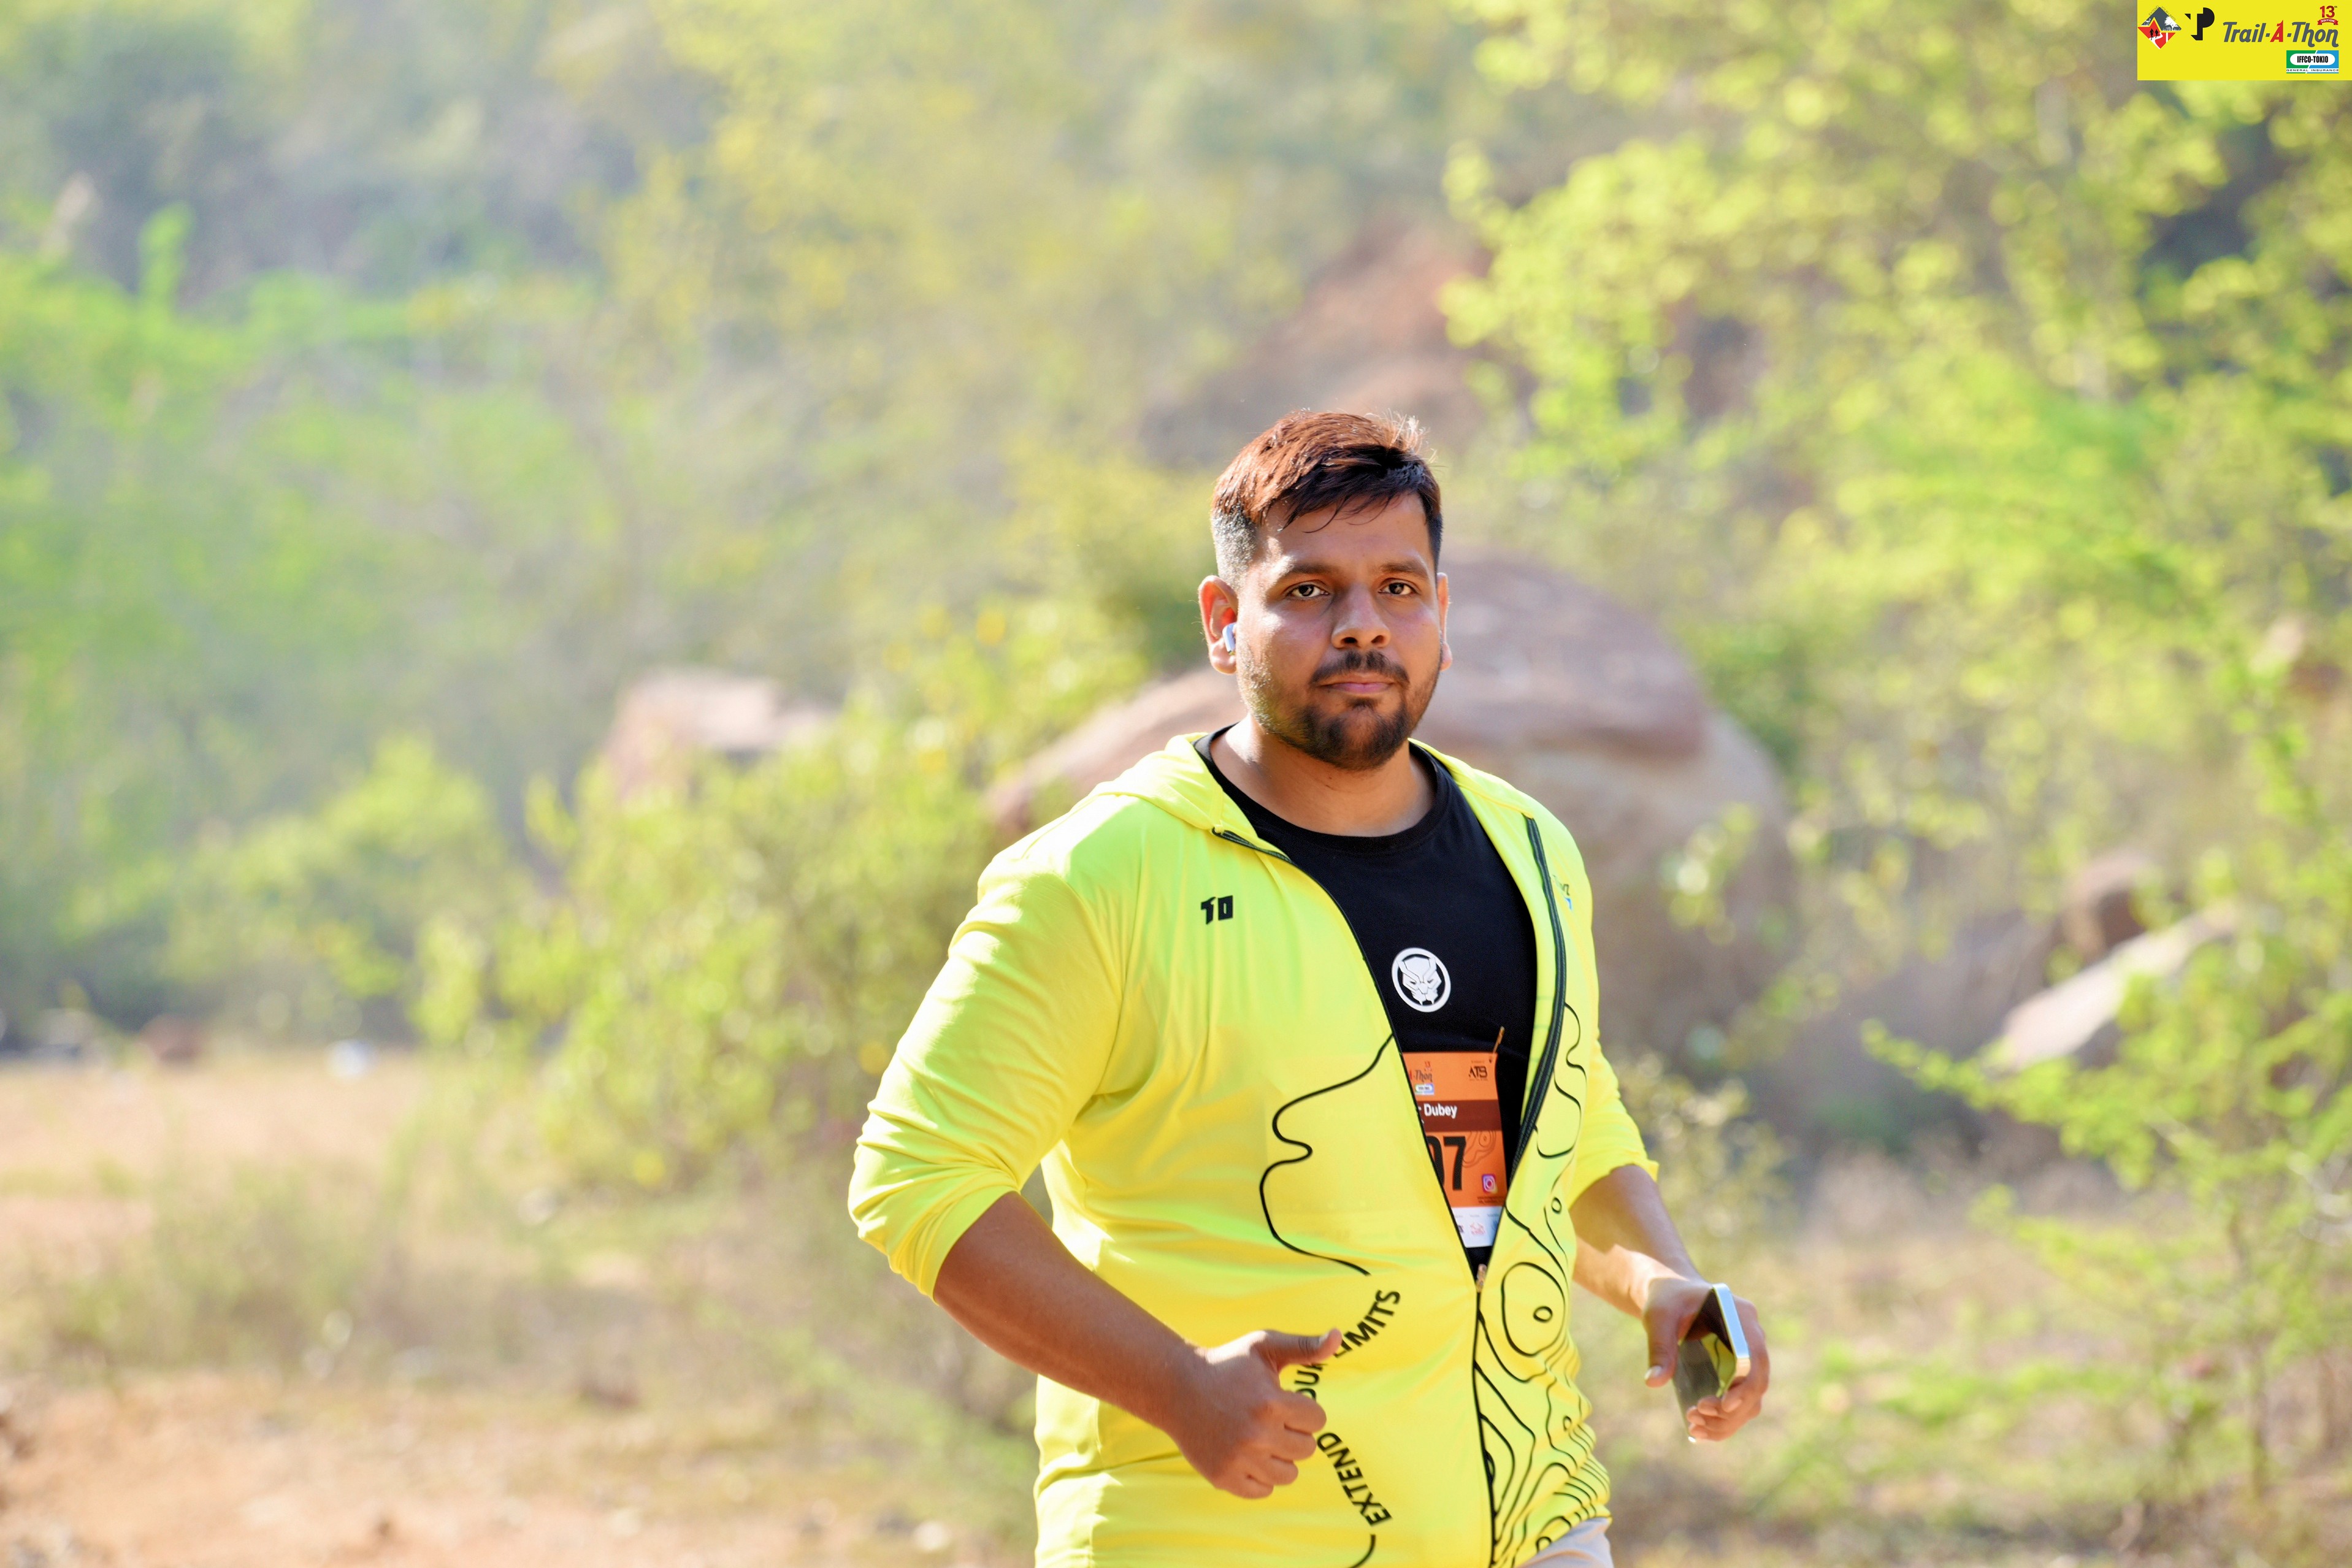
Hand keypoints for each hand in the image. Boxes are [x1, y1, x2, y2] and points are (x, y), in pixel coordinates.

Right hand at [1164, 1328, 1341, 1497]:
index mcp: (1270, 1402)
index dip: (1304, 1409)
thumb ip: (1305, 1346)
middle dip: (1294, 1432)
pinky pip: (1263, 1490)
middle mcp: (1256, 1434)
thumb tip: (1339, 1337)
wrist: (1176, 1386)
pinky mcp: (1223, 1477)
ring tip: (1261, 1437)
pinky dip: (1260, 1476)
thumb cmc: (1228, 1363)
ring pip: (1289, 1474)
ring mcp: (1238, 1459)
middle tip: (1271, 1419)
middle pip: (1306, 1449)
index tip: (1284, 1400)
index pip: (1318, 1420)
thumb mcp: (1265, 1346)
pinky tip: (1247, 1453)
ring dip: (1280, 1456)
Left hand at [1641, 1277, 1769, 1441]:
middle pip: (1756, 1386)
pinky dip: (1722, 1422)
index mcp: (1741, 1318)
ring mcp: (1748, 1358)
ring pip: (1750, 1402)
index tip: (1722, 1406)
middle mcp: (1752, 1339)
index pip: (1756, 1359)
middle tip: (1695, 1414)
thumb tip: (1654, 1382)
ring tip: (1693, 1426)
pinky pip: (1738, 1405)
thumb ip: (1659, 1346)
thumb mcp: (1658, 1317)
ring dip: (1726, 1421)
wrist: (1671, 1296)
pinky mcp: (1736, 1374)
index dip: (1745, 1387)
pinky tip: (1697, 1430)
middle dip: (1730, 1410)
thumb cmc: (1666, 1300)